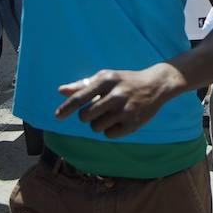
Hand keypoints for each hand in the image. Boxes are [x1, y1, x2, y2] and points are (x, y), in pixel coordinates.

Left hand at [55, 66, 181, 138]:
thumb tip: (60, 91)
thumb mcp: (105, 78)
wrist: (155, 85)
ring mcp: (125, 110)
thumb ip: (82, 85)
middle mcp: (116, 94)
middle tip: (98, 110)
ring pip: (96, 127)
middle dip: (86, 116)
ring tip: (111, 114)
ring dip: (99, 124)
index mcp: (106, 80)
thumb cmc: (124, 81)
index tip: (57, 117)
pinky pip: (109, 135)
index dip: (66, 108)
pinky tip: (120, 120)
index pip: (80, 97)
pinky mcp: (133, 123)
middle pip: (85, 117)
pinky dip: (110, 130)